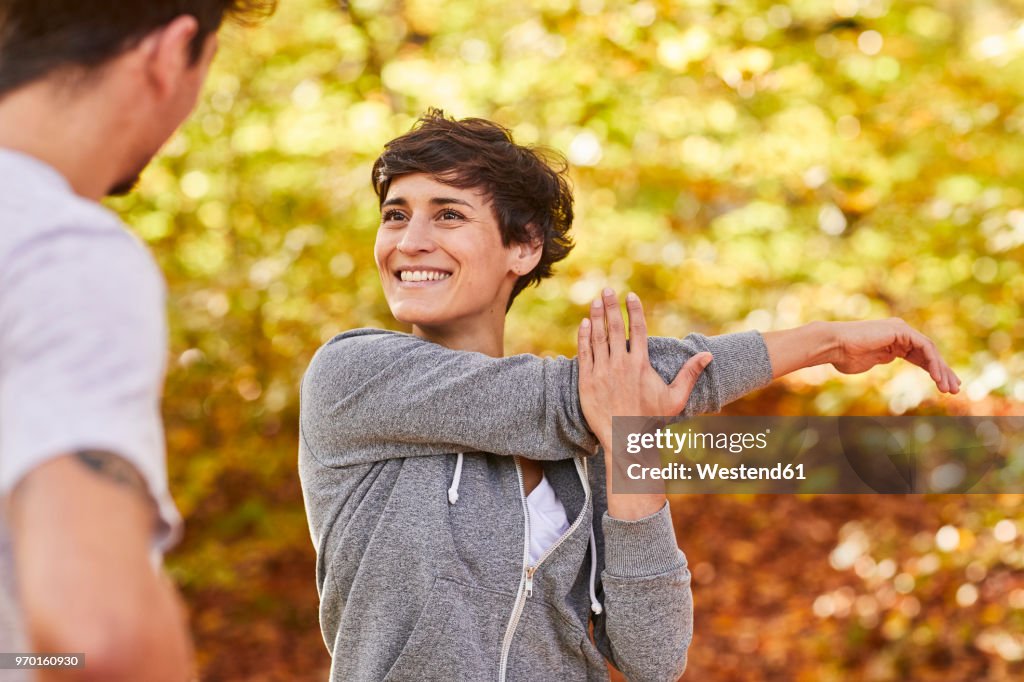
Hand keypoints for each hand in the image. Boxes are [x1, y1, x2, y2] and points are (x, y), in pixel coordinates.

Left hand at [577, 288, 711, 450]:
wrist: (624, 439)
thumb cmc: (651, 419)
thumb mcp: (675, 398)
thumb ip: (690, 374)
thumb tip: (708, 355)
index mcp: (640, 364)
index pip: (637, 330)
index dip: (633, 311)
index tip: (630, 296)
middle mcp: (620, 364)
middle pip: (615, 328)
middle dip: (611, 307)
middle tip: (608, 290)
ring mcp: (602, 372)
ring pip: (598, 338)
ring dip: (596, 317)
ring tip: (595, 301)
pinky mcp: (587, 381)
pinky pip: (584, 353)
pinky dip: (583, 337)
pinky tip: (584, 324)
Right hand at [828, 318, 960, 393]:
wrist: (833, 346)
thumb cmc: (843, 357)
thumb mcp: (867, 362)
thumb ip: (880, 359)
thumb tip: (888, 359)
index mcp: (892, 341)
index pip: (920, 356)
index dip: (933, 371)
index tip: (944, 387)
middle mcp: (899, 332)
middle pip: (928, 353)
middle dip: (943, 372)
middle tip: (955, 389)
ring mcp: (901, 329)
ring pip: (930, 350)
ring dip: (941, 370)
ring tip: (948, 389)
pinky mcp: (901, 330)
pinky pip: (924, 347)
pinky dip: (933, 362)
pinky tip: (937, 377)